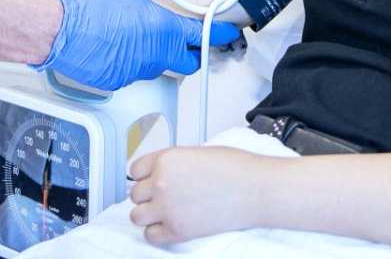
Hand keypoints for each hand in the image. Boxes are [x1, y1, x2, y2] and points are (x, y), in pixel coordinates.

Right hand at [38, 0, 241, 90]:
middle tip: (186, 40)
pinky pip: (133, 74)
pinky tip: (118, 46)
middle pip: (188, 62)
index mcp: (163, 28)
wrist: (58, 30)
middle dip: (191, 52)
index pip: (204, 35)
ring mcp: (136, 71)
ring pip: (159, 67)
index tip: (229, 33)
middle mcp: (154, 54)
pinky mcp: (118, 81)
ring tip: (140, 36)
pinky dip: (132, 62)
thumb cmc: (89, 6)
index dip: (221, 33)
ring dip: (158, 55)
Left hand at [127, 145, 272, 243]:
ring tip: (164, 212)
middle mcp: (161, 183)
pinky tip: (170, 225)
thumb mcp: (197, 153)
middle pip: (135, 194)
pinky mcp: (178, 230)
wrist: (256, 189)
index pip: (135, 170)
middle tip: (164, 196)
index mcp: (166, 159)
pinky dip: (157, 232)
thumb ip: (174, 163)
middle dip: (148, 195)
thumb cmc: (235, 168)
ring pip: (136, 215)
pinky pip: (150, 235)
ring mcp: (168, 208)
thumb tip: (161, 174)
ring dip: (148, 214)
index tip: (151, 179)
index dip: (144, 175)